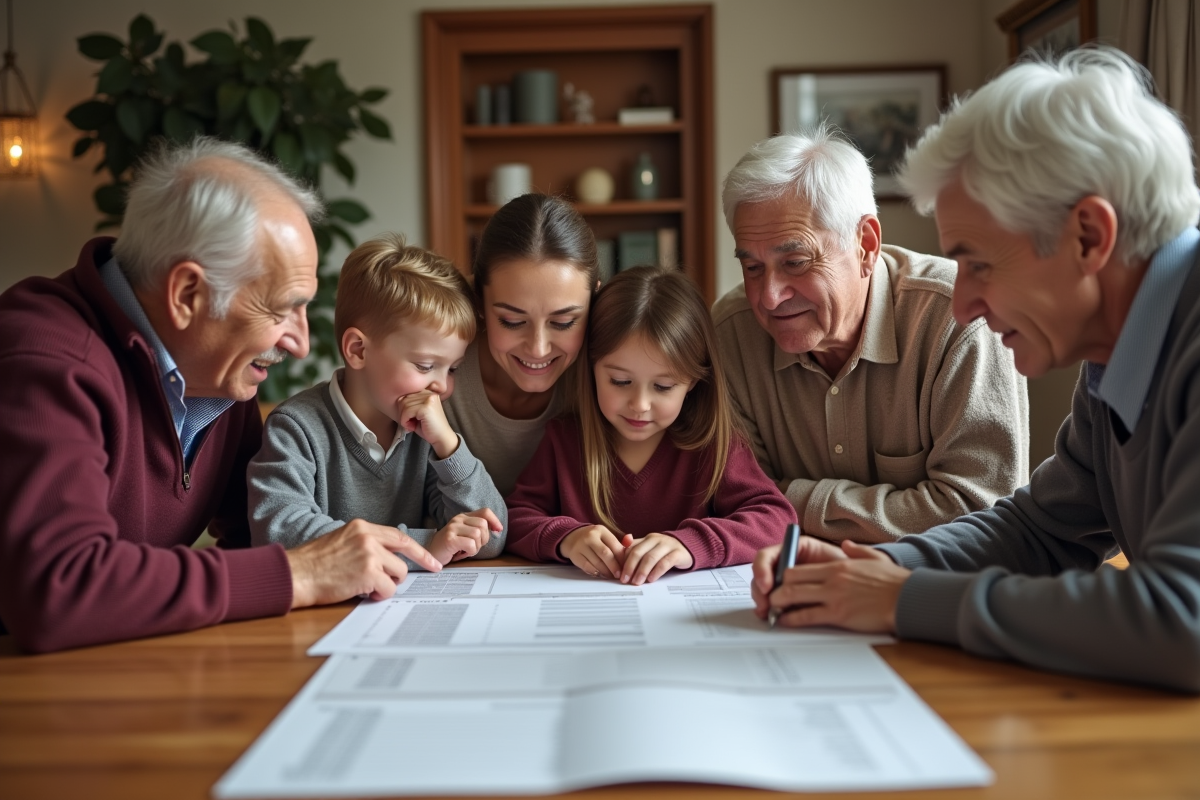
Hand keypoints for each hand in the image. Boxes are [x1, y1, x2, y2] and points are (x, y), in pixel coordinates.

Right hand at [286, 519, 441, 607]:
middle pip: (405, 554)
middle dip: (415, 567)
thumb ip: (364, 544)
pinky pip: (388, 589)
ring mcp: (369, 555)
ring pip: (399, 574)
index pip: (399, 536)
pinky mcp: (367, 573)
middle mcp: (368, 537)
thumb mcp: (340, 541)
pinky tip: (363, 593)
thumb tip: (386, 558)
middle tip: (424, 573)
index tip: (432, 561)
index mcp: (362, 527)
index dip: (417, 550)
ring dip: (387, 585)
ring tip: (367, 587)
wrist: (294, 574)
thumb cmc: (313, 563)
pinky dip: (379, 595)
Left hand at [397, 391, 457, 458]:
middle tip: (410, 423)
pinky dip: (405, 421)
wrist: (442, 438)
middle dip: (402, 413)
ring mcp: (429, 399)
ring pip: (404, 405)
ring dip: (404, 418)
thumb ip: (410, 404)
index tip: (409, 418)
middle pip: (404, 399)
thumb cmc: (429, 427)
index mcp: (427, 392)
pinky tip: (412, 427)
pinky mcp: (426, 407)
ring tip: (412, 425)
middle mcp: (429, 393)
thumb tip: (398, 401)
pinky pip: (407, 411)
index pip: (406, 395)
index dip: (403, 408)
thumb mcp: (418, 412)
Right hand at [429, 508, 502, 563]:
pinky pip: (471, 544)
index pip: (485, 512)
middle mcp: (458, 519)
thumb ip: (478, 530)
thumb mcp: (465, 534)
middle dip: (483, 539)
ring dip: (476, 547)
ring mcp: (453, 528)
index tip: (498, 530)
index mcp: (463, 517)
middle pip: (483, 525)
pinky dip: (470, 552)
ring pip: (478, 534)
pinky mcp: (450, 539)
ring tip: (466, 550)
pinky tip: (462, 553)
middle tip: (473, 546)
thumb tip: (498, 529)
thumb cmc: (450, 547)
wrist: (430, 554)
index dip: (495, 520)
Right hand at [560, 525, 626, 578]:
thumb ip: (618, 541)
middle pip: (606, 554)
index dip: (622, 558)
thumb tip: (631, 541)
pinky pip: (587, 567)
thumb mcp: (605, 536)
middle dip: (614, 566)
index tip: (626, 566)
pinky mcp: (575, 555)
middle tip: (619, 574)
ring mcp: (581, 546)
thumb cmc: (592, 538)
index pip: (614, 545)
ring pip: (597, 562)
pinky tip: (601, 575)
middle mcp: (590, 536)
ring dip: (606, 572)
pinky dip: (596, 572)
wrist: (571, 537)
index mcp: (601, 530)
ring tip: (611, 576)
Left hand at [619, 533, 692, 584]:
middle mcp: (655, 539)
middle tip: (625, 580)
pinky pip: (665, 562)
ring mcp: (667, 545)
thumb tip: (619, 560)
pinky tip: (651, 579)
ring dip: (642, 571)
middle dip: (629, 567)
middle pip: (638, 552)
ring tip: (636, 582)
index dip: (622, 561)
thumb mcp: (651, 550)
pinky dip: (656, 571)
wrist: (690, 546)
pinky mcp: (678, 553)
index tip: (617, 574)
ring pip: (651, 557)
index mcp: (646, 539)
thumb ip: (636, 552)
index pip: (630, 548)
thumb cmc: (666, 552)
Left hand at [755, 539, 909, 633]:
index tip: (779, 583)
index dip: (784, 576)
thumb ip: (856, 551)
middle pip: (791, 580)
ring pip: (793, 596)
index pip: (799, 567)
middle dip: (776, 590)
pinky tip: (786, 621)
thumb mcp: (874, 558)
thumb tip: (846, 546)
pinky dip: (792, 619)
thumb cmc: (894, 582)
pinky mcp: (839, 614)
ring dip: (779, 604)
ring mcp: (834, 596)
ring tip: (773, 610)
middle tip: (770, 598)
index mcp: (838, 565)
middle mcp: (832, 578)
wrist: (908, 598)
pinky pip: (807, 616)